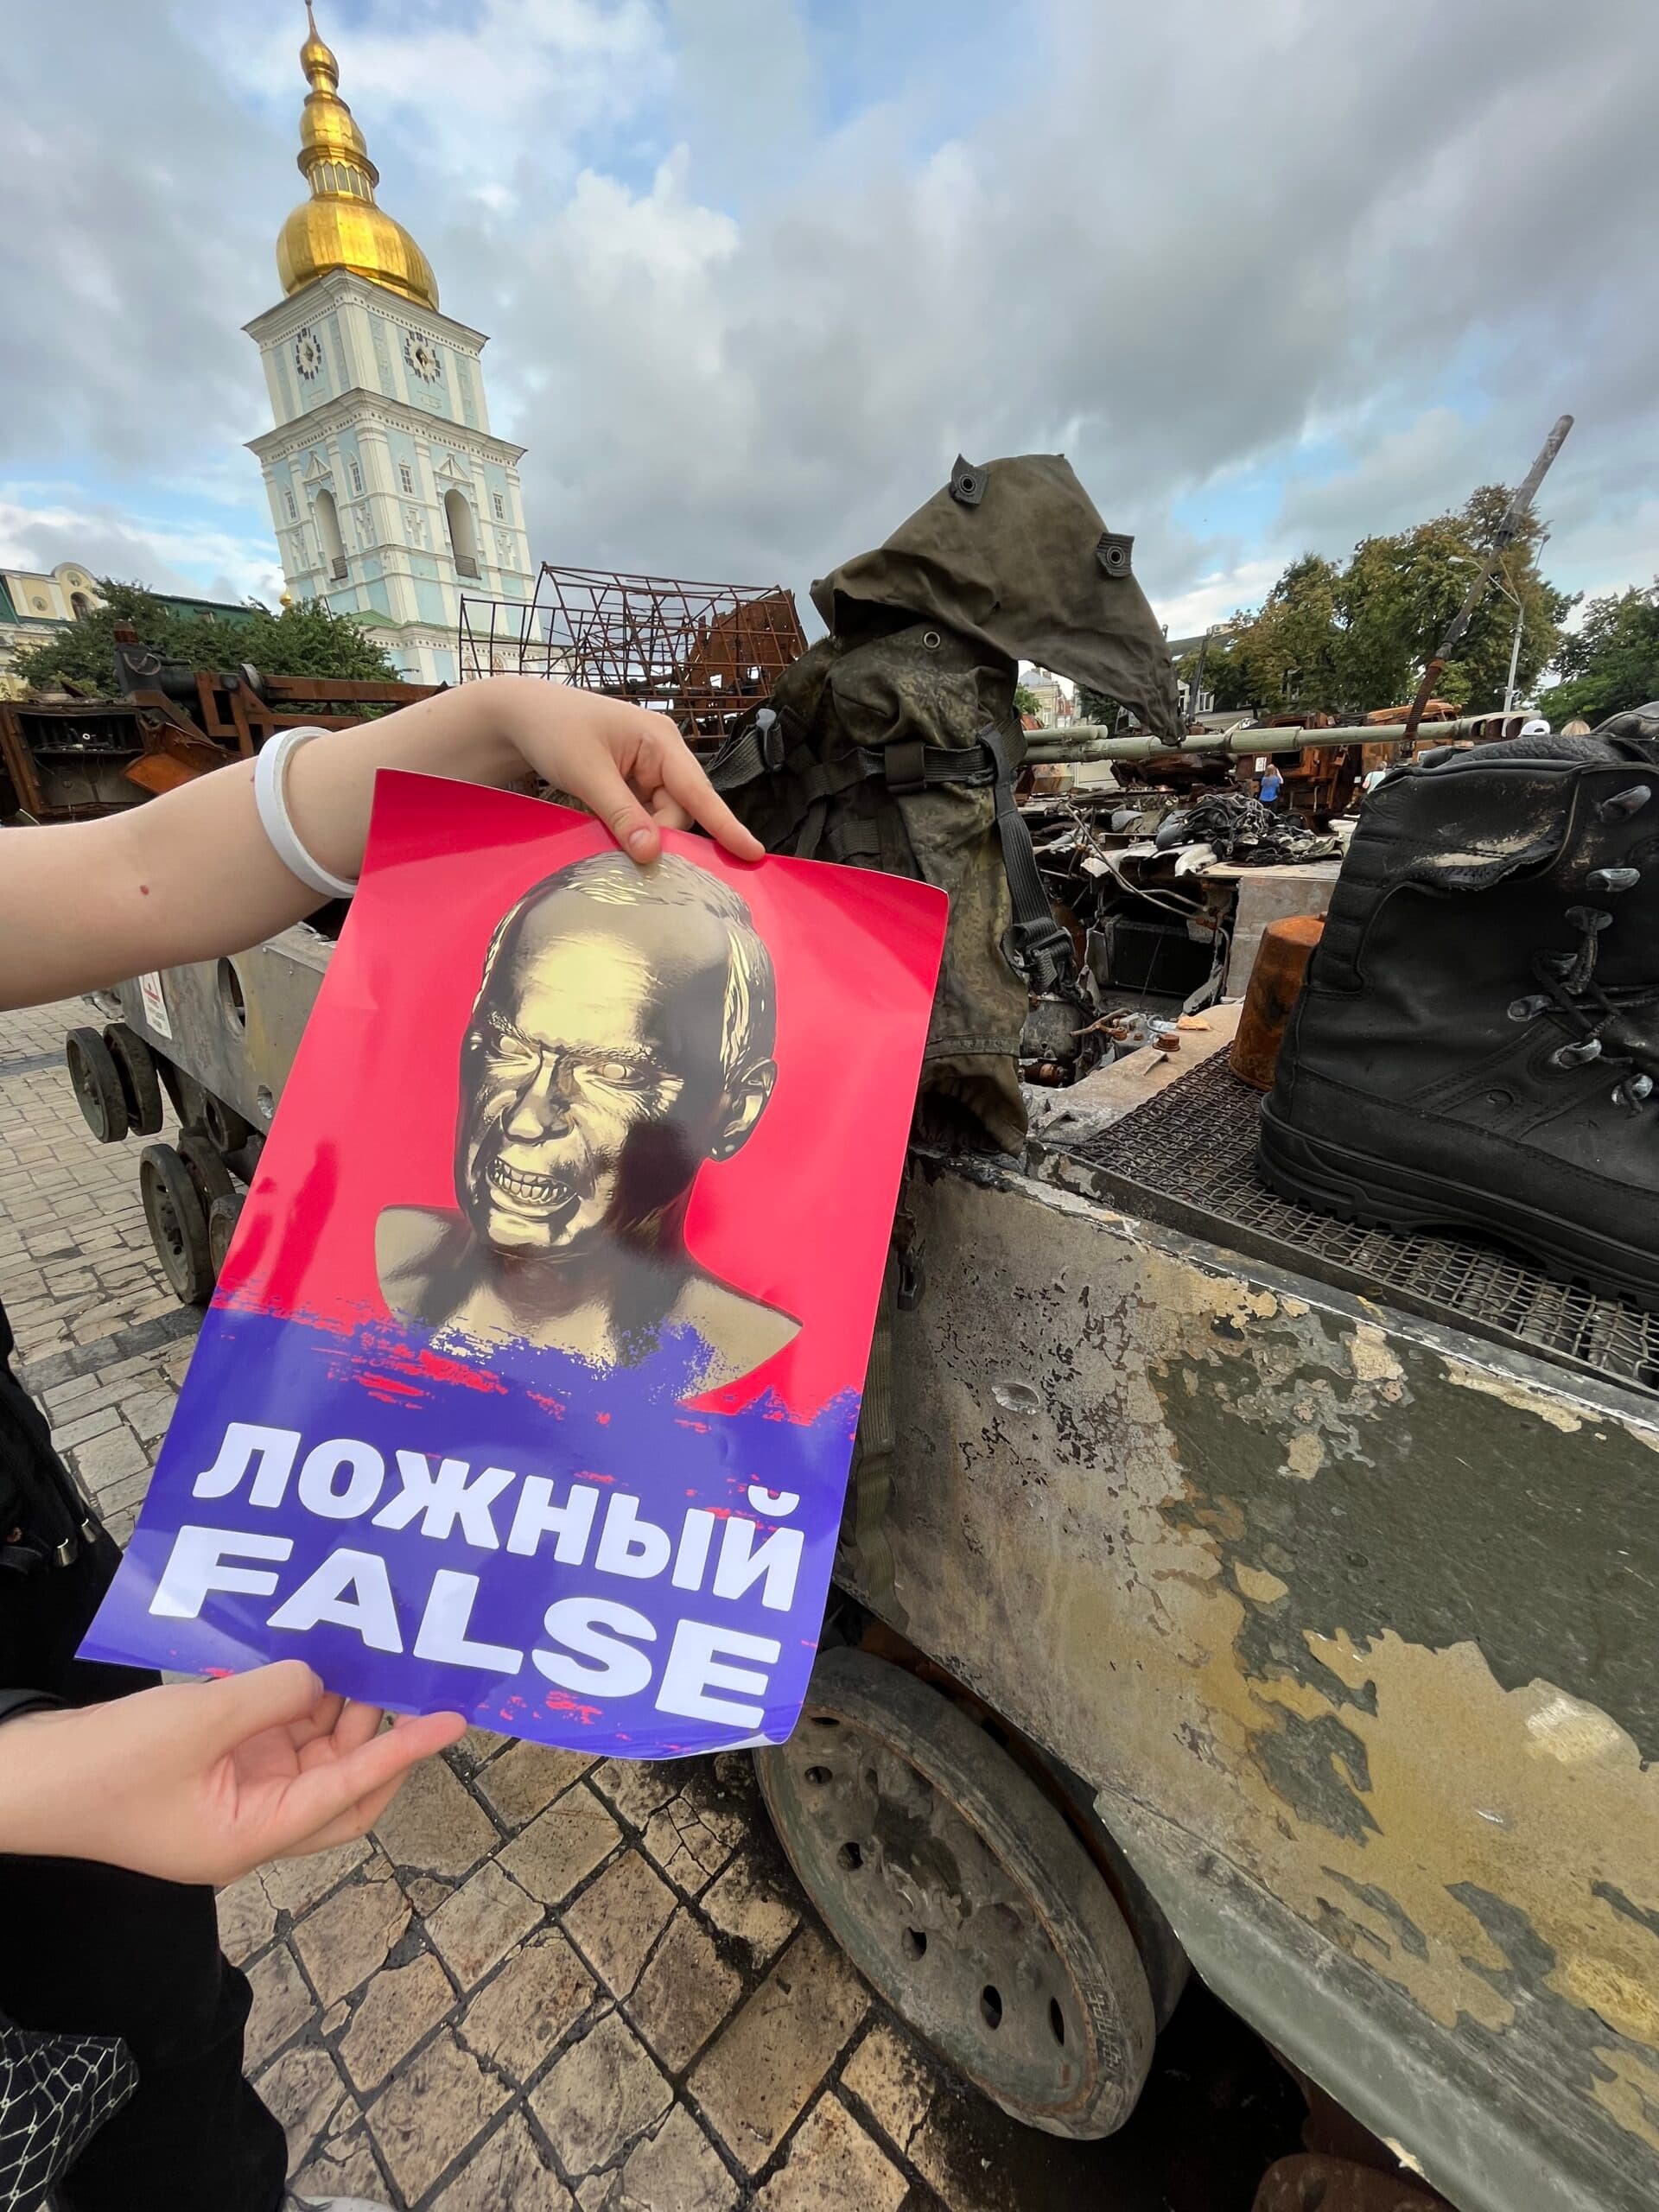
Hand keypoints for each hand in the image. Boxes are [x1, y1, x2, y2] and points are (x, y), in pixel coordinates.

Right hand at [0, 1662, 464, 1884]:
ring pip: (305, 1753)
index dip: (405, 1752)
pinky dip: (287, 1699)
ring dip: (329, 1706)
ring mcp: (227, 1796)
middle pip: (338, 1781)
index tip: (452, 1719)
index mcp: (252, 1837)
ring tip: (356, 1652)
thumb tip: (319, 1677)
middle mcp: (250, 1823)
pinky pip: (266, 1734)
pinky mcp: (205, 1769)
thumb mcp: (197, 1724)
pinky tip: (300, 1659)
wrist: (21, 1780)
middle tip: (398, 1671)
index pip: (351, 1793)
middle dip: (370, 1728)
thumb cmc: (102, 1770)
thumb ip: (270, 1697)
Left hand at [494, 678, 763, 864]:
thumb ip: (620, 813)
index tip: (753, 853)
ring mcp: (647, 769)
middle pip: (679, 811)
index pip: (699, 791)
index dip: (726, 825)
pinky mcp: (631, 783)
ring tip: (604, 827)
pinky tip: (609, 828)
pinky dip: (629, 828)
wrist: (520, 715)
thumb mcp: (586, 772)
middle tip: (623, 848)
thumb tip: (652, 853)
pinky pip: (642, 815)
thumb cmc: (553, 729)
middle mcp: (662, 754)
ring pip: (660, 818)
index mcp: (660, 740)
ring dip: (639, 832)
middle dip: (657, 833)